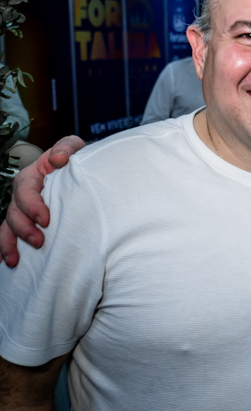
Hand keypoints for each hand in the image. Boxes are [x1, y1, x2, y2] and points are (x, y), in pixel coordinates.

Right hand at [1, 135, 84, 267]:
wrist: (83, 171)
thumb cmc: (76, 159)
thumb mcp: (74, 148)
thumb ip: (66, 148)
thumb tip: (58, 158)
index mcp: (32, 176)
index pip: (25, 191)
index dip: (32, 206)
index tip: (46, 220)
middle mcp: (24, 194)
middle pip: (14, 212)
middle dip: (23, 229)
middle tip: (38, 242)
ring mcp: (23, 210)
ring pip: (8, 227)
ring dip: (10, 244)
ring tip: (15, 261)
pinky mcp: (29, 223)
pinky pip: (12, 236)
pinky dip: (7, 249)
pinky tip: (8, 263)